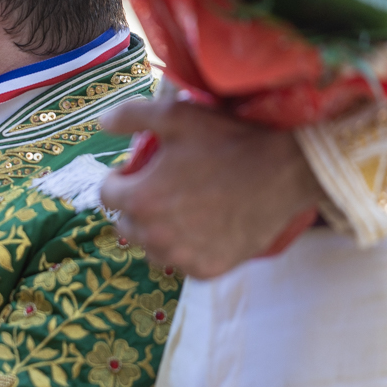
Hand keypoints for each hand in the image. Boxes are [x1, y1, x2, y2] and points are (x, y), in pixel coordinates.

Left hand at [98, 98, 322, 278]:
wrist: (286, 172)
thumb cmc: (228, 140)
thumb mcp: (176, 115)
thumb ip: (130, 116)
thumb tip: (100, 122)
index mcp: (140, 200)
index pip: (107, 195)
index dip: (120, 178)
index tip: (138, 170)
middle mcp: (155, 236)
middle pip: (126, 223)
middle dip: (135, 205)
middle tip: (161, 187)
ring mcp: (182, 258)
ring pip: (151, 247)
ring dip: (156, 230)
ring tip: (181, 208)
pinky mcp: (207, 271)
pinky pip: (181, 262)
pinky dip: (185, 248)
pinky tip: (202, 228)